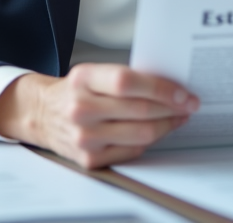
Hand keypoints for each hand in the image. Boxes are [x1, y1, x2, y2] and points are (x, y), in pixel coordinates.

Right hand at [0, 63, 198, 168]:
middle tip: (189, 104)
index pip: (127, 82)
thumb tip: (170, 86)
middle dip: (172, 107)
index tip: (183, 92)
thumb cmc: (74, 91)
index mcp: (82, 79)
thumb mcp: (91, 74)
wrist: (42, 114)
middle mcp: (80, 109)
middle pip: (139, 109)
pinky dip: (150, 141)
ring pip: (141, 133)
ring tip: (178, 116)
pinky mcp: (89, 159)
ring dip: (167, 125)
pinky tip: (157, 130)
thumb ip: (124, 78)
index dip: (161, 88)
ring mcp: (84, 137)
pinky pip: (132, 151)